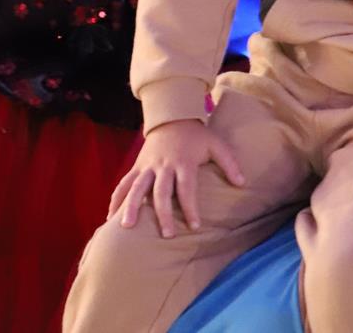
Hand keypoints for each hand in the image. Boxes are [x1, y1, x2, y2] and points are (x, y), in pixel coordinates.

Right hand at [108, 119, 243, 238]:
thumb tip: (242, 183)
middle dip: (163, 214)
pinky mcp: (137, 167)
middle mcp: (163, 165)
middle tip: (167, 234)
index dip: (190, 207)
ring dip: (131, 207)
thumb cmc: (197, 134)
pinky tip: (110, 217)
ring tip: (126, 227)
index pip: (187, 188)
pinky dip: (116, 199)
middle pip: (161, 192)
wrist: (172, 116)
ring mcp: (147, 166)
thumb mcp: (216, 143)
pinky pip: (123, 184)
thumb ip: (229, 163)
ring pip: (136, 188)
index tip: (195, 226)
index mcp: (183, 162)